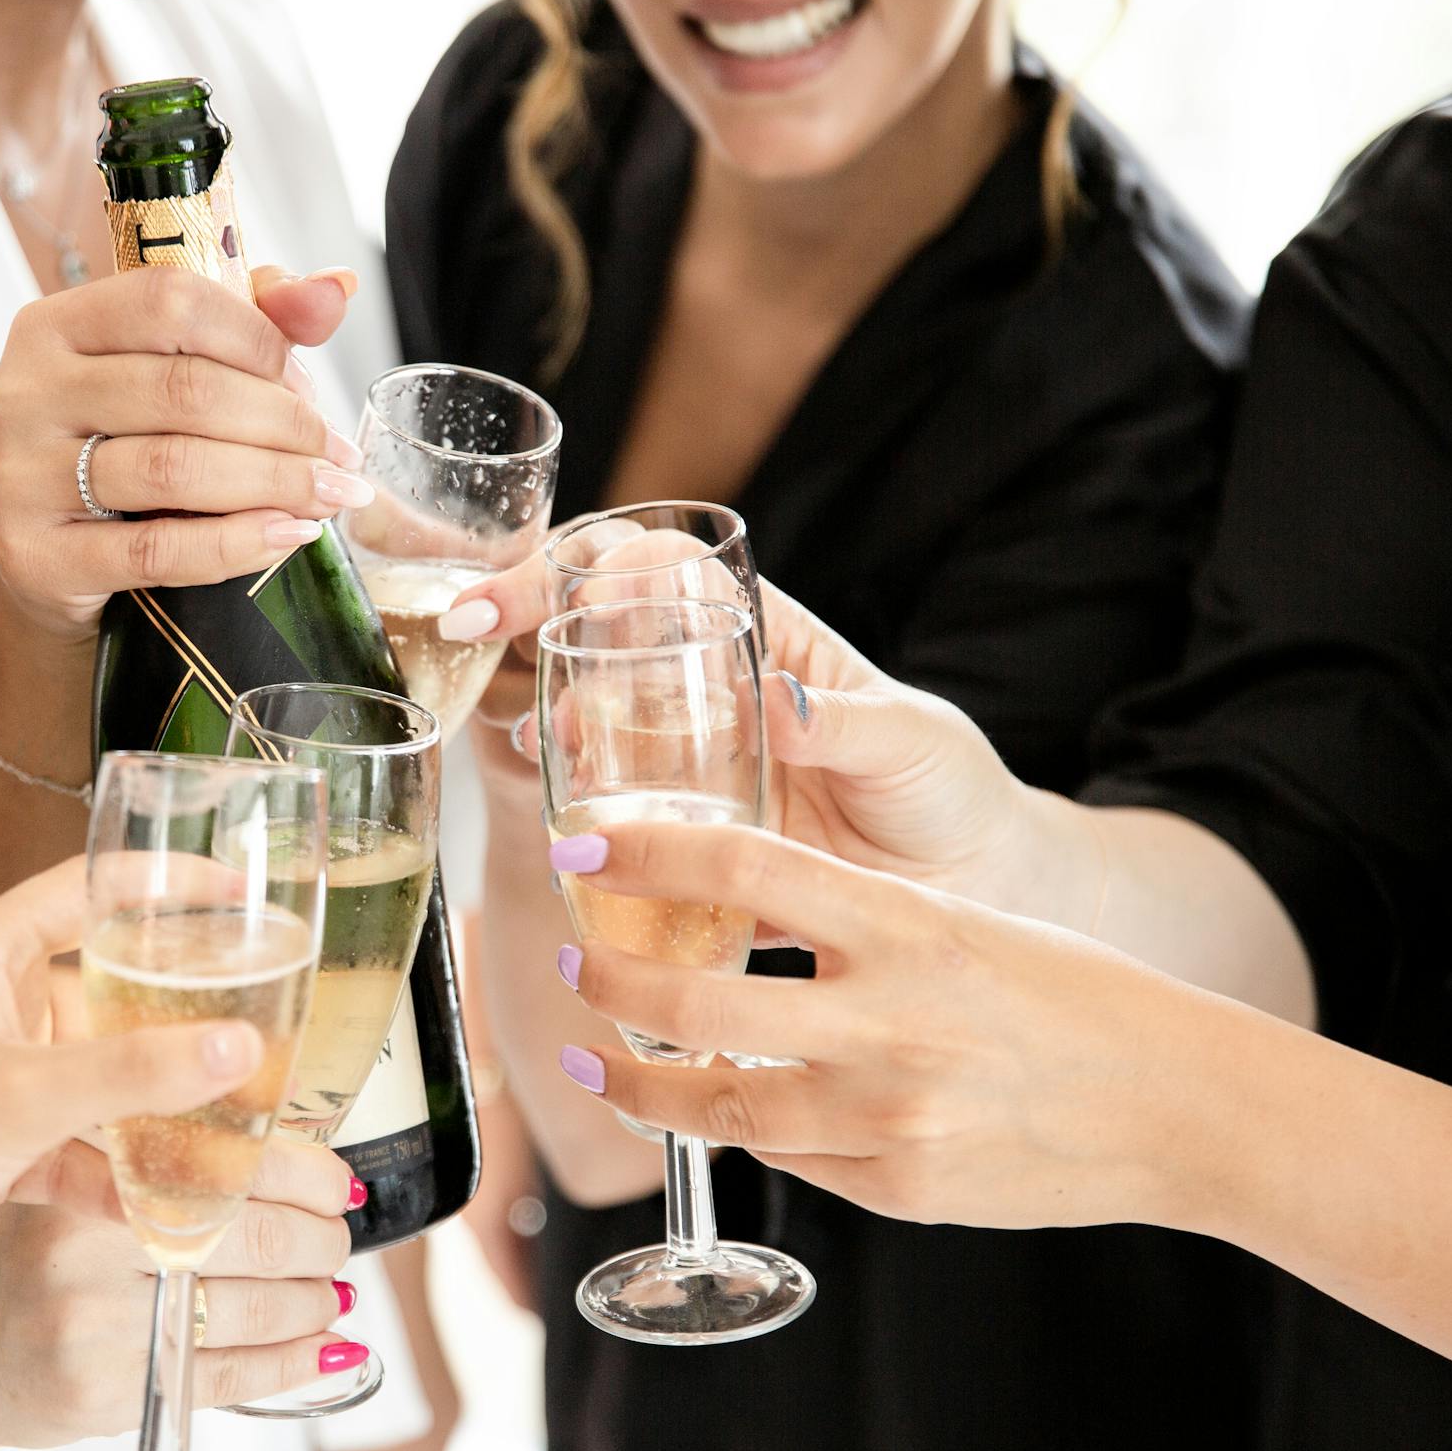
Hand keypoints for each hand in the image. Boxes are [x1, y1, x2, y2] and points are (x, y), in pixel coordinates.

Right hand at [0, 264, 370, 639]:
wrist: (42, 564)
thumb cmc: (114, 453)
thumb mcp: (165, 376)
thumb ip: (248, 323)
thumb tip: (334, 287)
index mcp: (56, 326)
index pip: (172, 301)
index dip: (258, 341)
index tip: (306, 388)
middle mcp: (27, 392)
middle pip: (185, 389)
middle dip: (284, 424)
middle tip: (337, 458)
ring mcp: (20, 476)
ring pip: (175, 468)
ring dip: (274, 483)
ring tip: (327, 497)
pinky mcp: (37, 557)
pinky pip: (156, 549)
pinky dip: (236, 543)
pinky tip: (286, 536)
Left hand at [0, 856, 280, 1324]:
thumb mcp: (22, 1097)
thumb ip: (136, 1071)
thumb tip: (237, 1046)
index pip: (86, 889)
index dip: (163, 881)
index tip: (236, 886)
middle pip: (110, 985)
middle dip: (183, 1008)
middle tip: (259, 1012)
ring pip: (106, 1074)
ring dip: (163, 1099)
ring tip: (241, 1110)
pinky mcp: (2, 1149)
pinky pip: (88, 1144)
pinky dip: (129, 1169)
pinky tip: (180, 1196)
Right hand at [0, 1137, 363, 1450]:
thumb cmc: (13, 1256)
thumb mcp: (62, 1175)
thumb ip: (150, 1155)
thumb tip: (285, 1141)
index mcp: (85, 1176)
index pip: (226, 1163)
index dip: (303, 1171)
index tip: (336, 1179)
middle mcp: (88, 1251)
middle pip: (254, 1239)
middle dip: (321, 1239)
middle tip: (338, 1236)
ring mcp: (98, 1332)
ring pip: (252, 1312)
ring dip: (315, 1301)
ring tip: (332, 1291)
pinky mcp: (108, 1398)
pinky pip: (228, 1380)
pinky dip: (292, 1363)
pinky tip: (323, 1348)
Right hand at [483, 573, 1081, 925]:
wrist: (966, 890)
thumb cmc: (947, 792)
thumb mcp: (910, 741)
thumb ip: (844, 722)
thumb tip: (778, 701)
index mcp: (764, 642)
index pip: (661, 572)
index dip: (592, 560)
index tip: (544, 580)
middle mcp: (710, 697)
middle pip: (603, 636)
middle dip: (532, 623)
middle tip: (485, 633)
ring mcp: (689, 769)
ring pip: (593, 729)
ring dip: (549, 725)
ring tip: (536, 745)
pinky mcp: (688, 845)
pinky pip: (617, 825)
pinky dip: (578, 823)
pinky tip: (566, 833)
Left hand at [549, 820, 1237, 1231]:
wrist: (1179, 1106)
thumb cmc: (1071, 996)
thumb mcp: (961, 924)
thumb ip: (851, 927)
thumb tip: (729, 928)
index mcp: (908, 924)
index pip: (744, 866)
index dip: (644, 851)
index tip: (580, 847)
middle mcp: (889, 1019)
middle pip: (696, 1000)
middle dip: (611, 982)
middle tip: (575, 966)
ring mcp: (889, 1114)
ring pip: (717, 1103)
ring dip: (642, 1084)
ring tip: (599, 1062)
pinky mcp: (896, 1188)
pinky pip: (787, 1156)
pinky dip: (743, 1129)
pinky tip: (720, 1109)